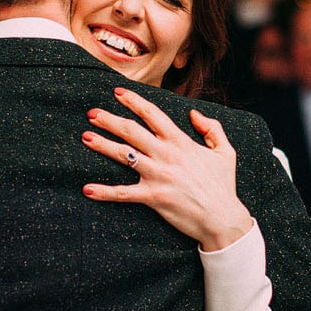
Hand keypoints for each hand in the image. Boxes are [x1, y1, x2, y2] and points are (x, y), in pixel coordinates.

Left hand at [82, 86, 252, 251]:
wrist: (223, 218)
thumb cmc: (223, 186)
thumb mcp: (225, 151)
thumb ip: (212, 128)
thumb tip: (193, 114)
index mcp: (181, 142)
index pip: (152, 115)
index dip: (133, 101)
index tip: (118, 92)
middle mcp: (166, 155)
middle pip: (131, 131)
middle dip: (109, 120)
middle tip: (92, 113)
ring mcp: (158, 175)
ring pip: (124, 155)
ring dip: (102, 145)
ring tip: (85, 137)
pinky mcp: (153, 197)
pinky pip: (123, 193)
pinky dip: (104, 192)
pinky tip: (87, 189)